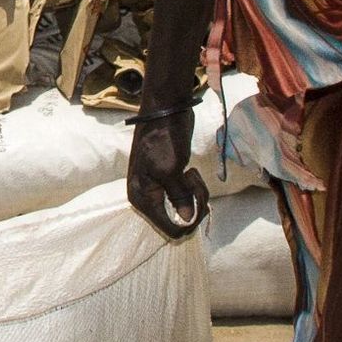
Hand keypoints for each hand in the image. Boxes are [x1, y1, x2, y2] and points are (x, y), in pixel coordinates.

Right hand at [127, 105, 208, 240]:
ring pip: (186, 209)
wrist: (165, 111)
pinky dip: (193, 187)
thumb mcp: (171, 169)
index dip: (190, 221)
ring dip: (196, 193)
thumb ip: (179, 197)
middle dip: (194, 204)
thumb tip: (187, 221)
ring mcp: (158, 190)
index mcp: (142, 199)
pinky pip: (187, 196)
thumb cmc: (163, 138)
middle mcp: (147, 199)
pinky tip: (189, 171)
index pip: (170, 229)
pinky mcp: (170, 181)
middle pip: (179, 221)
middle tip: (195, 180)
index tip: (199, 200)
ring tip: (192, 173)